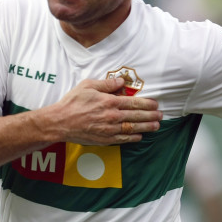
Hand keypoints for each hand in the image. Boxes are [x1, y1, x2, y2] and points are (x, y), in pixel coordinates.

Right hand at [44, 77, 162, 144]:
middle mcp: (112, 116)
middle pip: (136, 116)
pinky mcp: (104, 139)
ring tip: (156, 126)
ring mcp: (109, 129)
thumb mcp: (87, 86)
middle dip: (151, 116)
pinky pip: (122, 139)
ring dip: (146, 127)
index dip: (147, 104)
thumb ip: (106, 84)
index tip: (155, 104)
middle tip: (161, 115)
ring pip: (132, 128)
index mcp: (109, 102)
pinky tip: (140, 136)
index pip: (133, 103)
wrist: (60, 122)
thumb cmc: (72, 102)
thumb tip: (121, 82)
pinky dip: (133, 138)